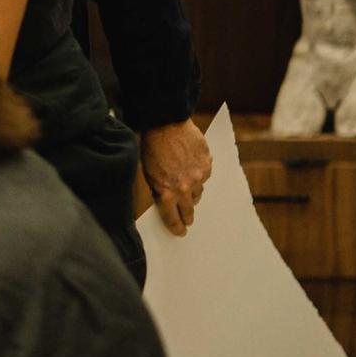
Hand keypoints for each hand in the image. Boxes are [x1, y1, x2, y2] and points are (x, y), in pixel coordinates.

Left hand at [141, 119, 212, 235]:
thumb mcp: (148, 174)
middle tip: (187, 218)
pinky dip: (199, 175)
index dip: (176, 227)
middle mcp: (184, 188)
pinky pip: (205, 177)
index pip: (173, 218)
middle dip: (187, 215)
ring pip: (198, 193)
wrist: (165, 124)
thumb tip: (167, 203)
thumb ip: (159, 191)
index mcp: (166, 193)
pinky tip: (191, 166)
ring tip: (186, 185)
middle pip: (189, 210)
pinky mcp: (207, 165)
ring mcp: (198, 177)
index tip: (180, 232)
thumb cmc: (152, 148)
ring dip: (192, 192)